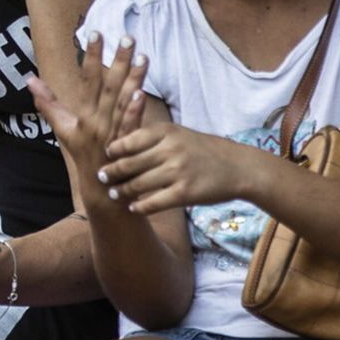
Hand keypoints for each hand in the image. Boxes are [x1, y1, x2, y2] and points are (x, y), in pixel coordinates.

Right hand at [27, 32, 146, 200]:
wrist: (101, 191)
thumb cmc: (84, 156)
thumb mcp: (62, 129)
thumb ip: (48, 103)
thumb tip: (29, 80)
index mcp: (82, 115)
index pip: (87, 79)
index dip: (91, 56)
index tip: (95, 32)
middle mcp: (95, 121)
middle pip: (106, 85)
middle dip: (116, 60)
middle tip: (126, 35)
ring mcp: (110, 134)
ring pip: (122, 101)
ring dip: (132, 78)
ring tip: (141, 55)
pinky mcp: (125, 146)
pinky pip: (129, 125)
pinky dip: (133, 110)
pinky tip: (141, 93)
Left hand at [98, 123, 250, 214]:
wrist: (240, 167)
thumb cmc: (203, 150)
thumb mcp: (178, 134)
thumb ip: (151, 137)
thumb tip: (116, 142)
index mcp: (165, 132)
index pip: (127, 141)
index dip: (112, 151)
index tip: (104, 156)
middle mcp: (170, 150)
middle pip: (128, 164)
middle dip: (111, 172)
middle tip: (100, 177)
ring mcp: (177, 172)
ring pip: (137, 185)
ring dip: (121, 191)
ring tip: (113, 194)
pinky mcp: (185, 193)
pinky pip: (153, 203)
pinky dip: (140, 207)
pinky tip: (134, 208)